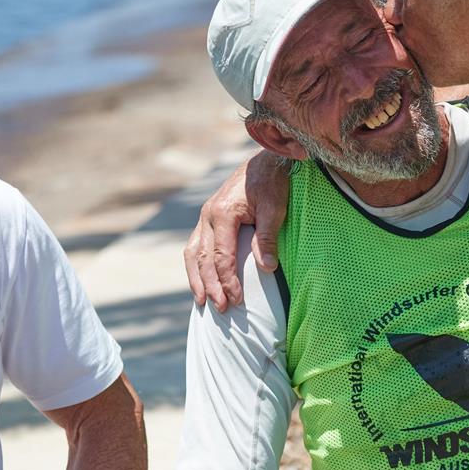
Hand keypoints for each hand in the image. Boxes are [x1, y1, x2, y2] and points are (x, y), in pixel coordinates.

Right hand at [184, 149, 289, 310]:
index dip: (228, 280)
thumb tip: (266, 268)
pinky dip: (195, 266)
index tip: (236, 300)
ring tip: (203, 302)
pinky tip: (200, 282)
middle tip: (222, 308)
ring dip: (197, 280)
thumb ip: (268, 237)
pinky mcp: (207, 218)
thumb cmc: (273, 182)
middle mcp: (207, 215)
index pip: (222, 256)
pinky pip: (195, 246)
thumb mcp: (275, 207)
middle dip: (211, 286)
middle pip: (203, 259)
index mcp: (223, 213)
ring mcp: (204, 216)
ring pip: (193, 254)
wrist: (265, 160)